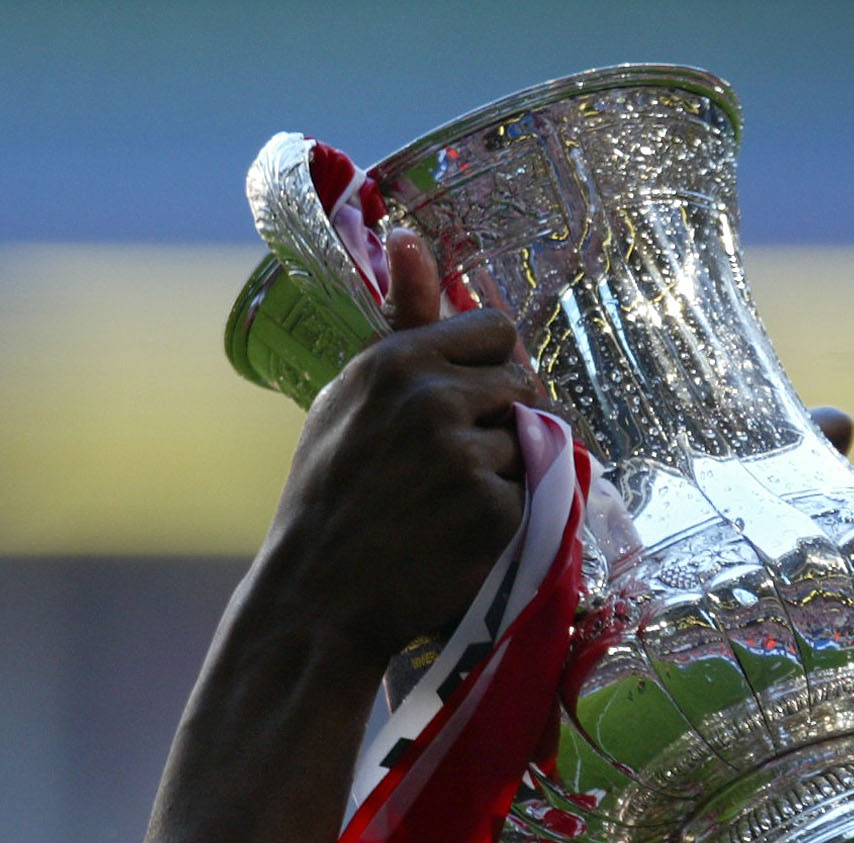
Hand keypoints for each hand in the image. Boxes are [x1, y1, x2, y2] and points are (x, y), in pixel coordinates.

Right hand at [250, 229, 536, 667]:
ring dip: (506, 467)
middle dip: (504, 414)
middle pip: (521, 381)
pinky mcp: (495, 511)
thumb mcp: (350, 395)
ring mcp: (468, 457)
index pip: (494, 329)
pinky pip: (534, 493)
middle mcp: (433, 399)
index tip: (471, 396)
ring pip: (529, 440)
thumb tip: (411, 235)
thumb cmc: (331, 491)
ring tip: (449, 500)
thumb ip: (399, 320)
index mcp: (396, 361)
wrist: (319, 596)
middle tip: (458, 459)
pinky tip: (461, 531)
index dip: (491, 363)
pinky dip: (510, 513)